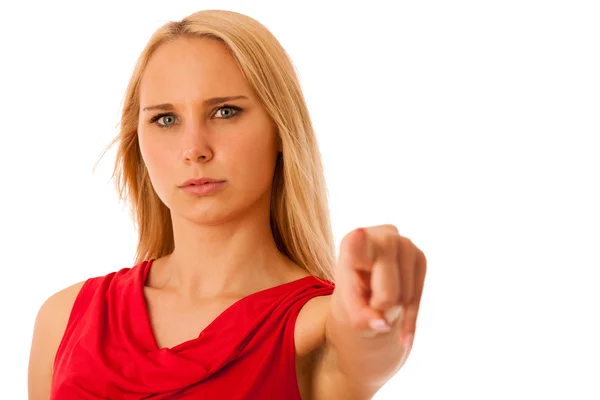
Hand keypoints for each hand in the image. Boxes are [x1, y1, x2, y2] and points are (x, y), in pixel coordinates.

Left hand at [332, 225, 426, 350]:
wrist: (369, 287)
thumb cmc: (355, 292)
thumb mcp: (349, 306)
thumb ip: (359, 316)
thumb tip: (383, 324)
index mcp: (352, 244)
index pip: (356, 243)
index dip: (359, 241)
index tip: (358, 234)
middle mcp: (381, 237)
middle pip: (388, 292)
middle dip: (381, 307)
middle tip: (371, 302)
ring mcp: (404, 243)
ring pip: (405, 296)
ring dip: (394, 307)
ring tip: (381, 296)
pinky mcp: (420, 256)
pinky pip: (418, 298)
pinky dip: (410, 320)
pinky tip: (404, 337)